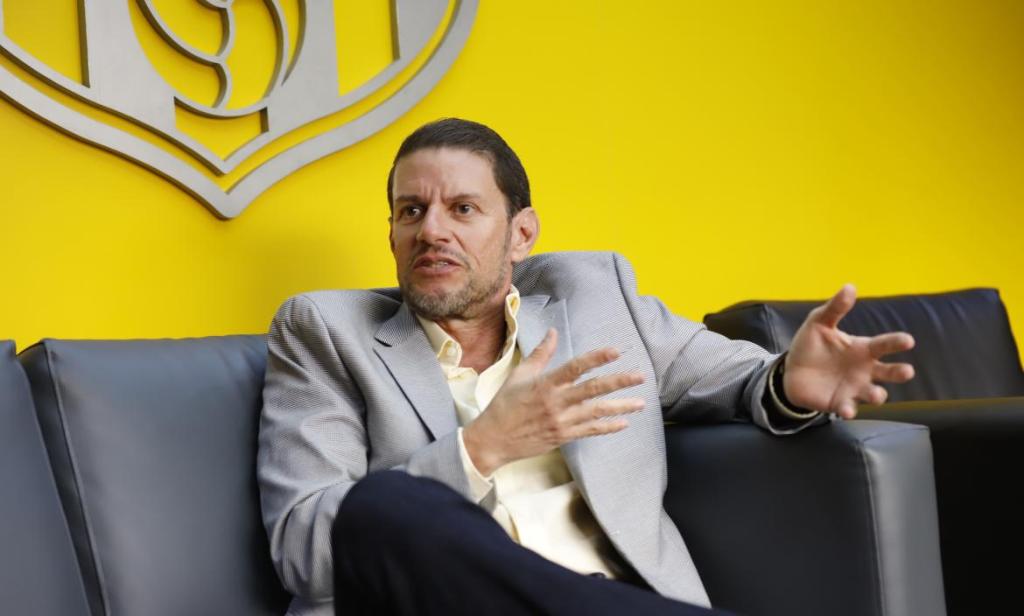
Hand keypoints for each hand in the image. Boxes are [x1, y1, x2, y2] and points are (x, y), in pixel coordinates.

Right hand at [462, 329, 644, 475]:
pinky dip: (608, 427)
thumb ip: (540, 354)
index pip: (575, 367)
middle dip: (618, 382)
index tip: (615, 351)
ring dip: (621, 407)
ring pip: (596, 412)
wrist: (493, 439)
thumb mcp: (519, 375)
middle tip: (640, 376)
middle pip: (593, 390)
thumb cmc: (504, 404)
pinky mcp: (563, 436)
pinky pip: (590, 431)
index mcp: (545, 384)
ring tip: (641, 403)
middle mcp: (556, 402)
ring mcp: (561, 421)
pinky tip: (624, 422)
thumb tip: (553, 332)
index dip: (596, 359)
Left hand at [783, 284, 915, 418]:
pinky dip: (849, 410)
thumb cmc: (812, 345)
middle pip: (888, 372)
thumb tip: (850, 286)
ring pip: (874, 394)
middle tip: (907, 371)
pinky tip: (846, 410)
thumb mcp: (819, 323)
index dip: (896, 342)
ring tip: (877, 394)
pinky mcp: (840, 403)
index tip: (908, 340)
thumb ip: (835, 308)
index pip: (883, 344)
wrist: (791, 371)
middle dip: (899, 372)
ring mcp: (854, 389)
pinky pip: (848, 408)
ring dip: (877, 395)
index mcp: (862, 349)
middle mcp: (865, 370)